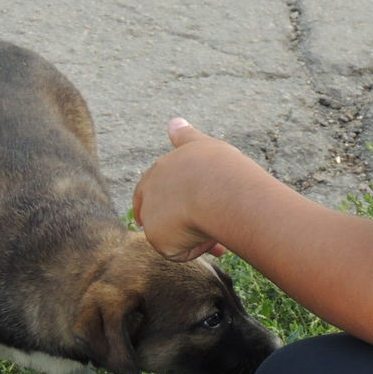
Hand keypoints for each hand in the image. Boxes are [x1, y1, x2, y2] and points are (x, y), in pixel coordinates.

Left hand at [133, 118, 249, 260]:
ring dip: (196, 238)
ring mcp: (150, 214)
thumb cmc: (219, 167)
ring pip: (175, 234)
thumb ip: (185, 138)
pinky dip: (196, 250)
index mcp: (159, 169)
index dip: (183, 201)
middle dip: (188, 224)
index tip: (201, 207)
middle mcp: (150, 190)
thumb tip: (173, 121)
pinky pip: (179, 252)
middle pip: (167, 215)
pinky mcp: (156, 238)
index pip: (161, 190)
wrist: (221, 190)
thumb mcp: (202, 146)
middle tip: (214, 231)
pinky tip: (215, 243)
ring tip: (222, 237)